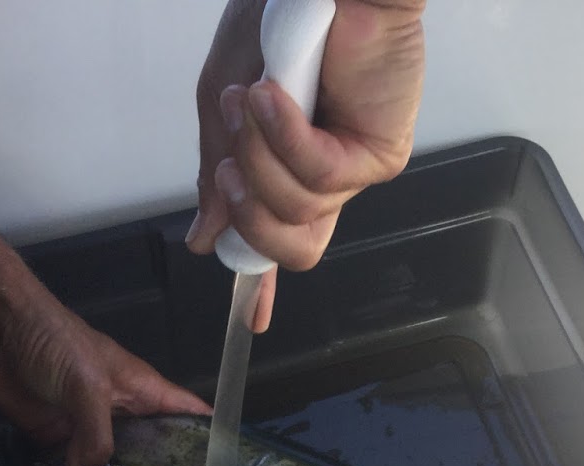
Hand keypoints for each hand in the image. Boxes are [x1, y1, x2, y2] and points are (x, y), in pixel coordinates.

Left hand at [0, 299, 208, 465]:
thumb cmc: (53, 339)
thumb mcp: (86, 385)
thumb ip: (96, 434)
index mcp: (141, 391)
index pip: (189, 415)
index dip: (210, 440)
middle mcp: (120, 412)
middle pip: (151, 449)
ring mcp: (86, 427)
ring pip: (110, 464)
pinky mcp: (54, 438)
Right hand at [186, 0, 425, 332]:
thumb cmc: (279, 18)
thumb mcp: (224, 100)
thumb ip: (215, 170)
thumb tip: (204, 235)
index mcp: (288, 167)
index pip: (279, 237)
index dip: (264, 281)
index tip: (252, 318)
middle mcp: (323, 176)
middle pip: (292, 246)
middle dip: (249, 216)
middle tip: (227, 167)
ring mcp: (354, 167)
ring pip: (299, 211)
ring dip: (261, 157)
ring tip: (253, 99)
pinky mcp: (379, 152)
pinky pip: (323, 177)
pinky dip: (288, 138)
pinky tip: (276, 96)